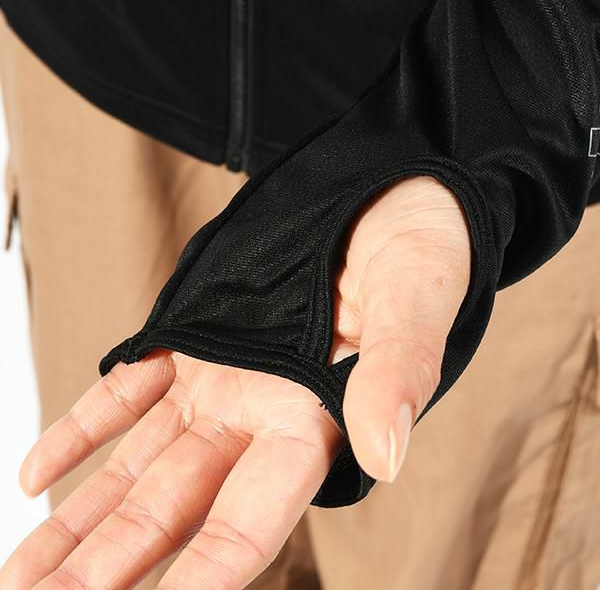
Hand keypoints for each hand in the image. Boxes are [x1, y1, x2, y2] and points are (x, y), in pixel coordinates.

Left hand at [0, 175, 470, 588]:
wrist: (384, 196)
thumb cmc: (417, 244)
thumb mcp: (415, 296)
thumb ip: (400, 367)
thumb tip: (388, 453)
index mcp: (315, 414)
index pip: (254, 517)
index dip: (204, 575)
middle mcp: (260, 411)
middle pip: (180, 508)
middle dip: (115, 567)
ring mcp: (221, 378)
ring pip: (143, 466)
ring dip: (85, 521)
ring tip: (28, 578)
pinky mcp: (194, 337)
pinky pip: (129, 391)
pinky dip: (84, 430)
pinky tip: (38, 474)